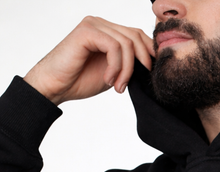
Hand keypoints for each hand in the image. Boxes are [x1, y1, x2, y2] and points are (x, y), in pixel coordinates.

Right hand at [23, 17, 153, 105]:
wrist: (56, 86)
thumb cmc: (80, 80)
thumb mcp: (113, 72)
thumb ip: (127, 63)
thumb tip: (150, 64)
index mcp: (108, 31)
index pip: (137, 34)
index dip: (148, 53)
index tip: (148, 75)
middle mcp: (101, 24)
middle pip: (135, 36)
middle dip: (140, 62)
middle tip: (129, 84)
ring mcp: (94, 25)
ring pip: (126, 43)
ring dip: (126, 70)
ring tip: (117, 86)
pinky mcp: (87, 31)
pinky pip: (114, 46)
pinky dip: (115, 67)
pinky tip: (108, 80)